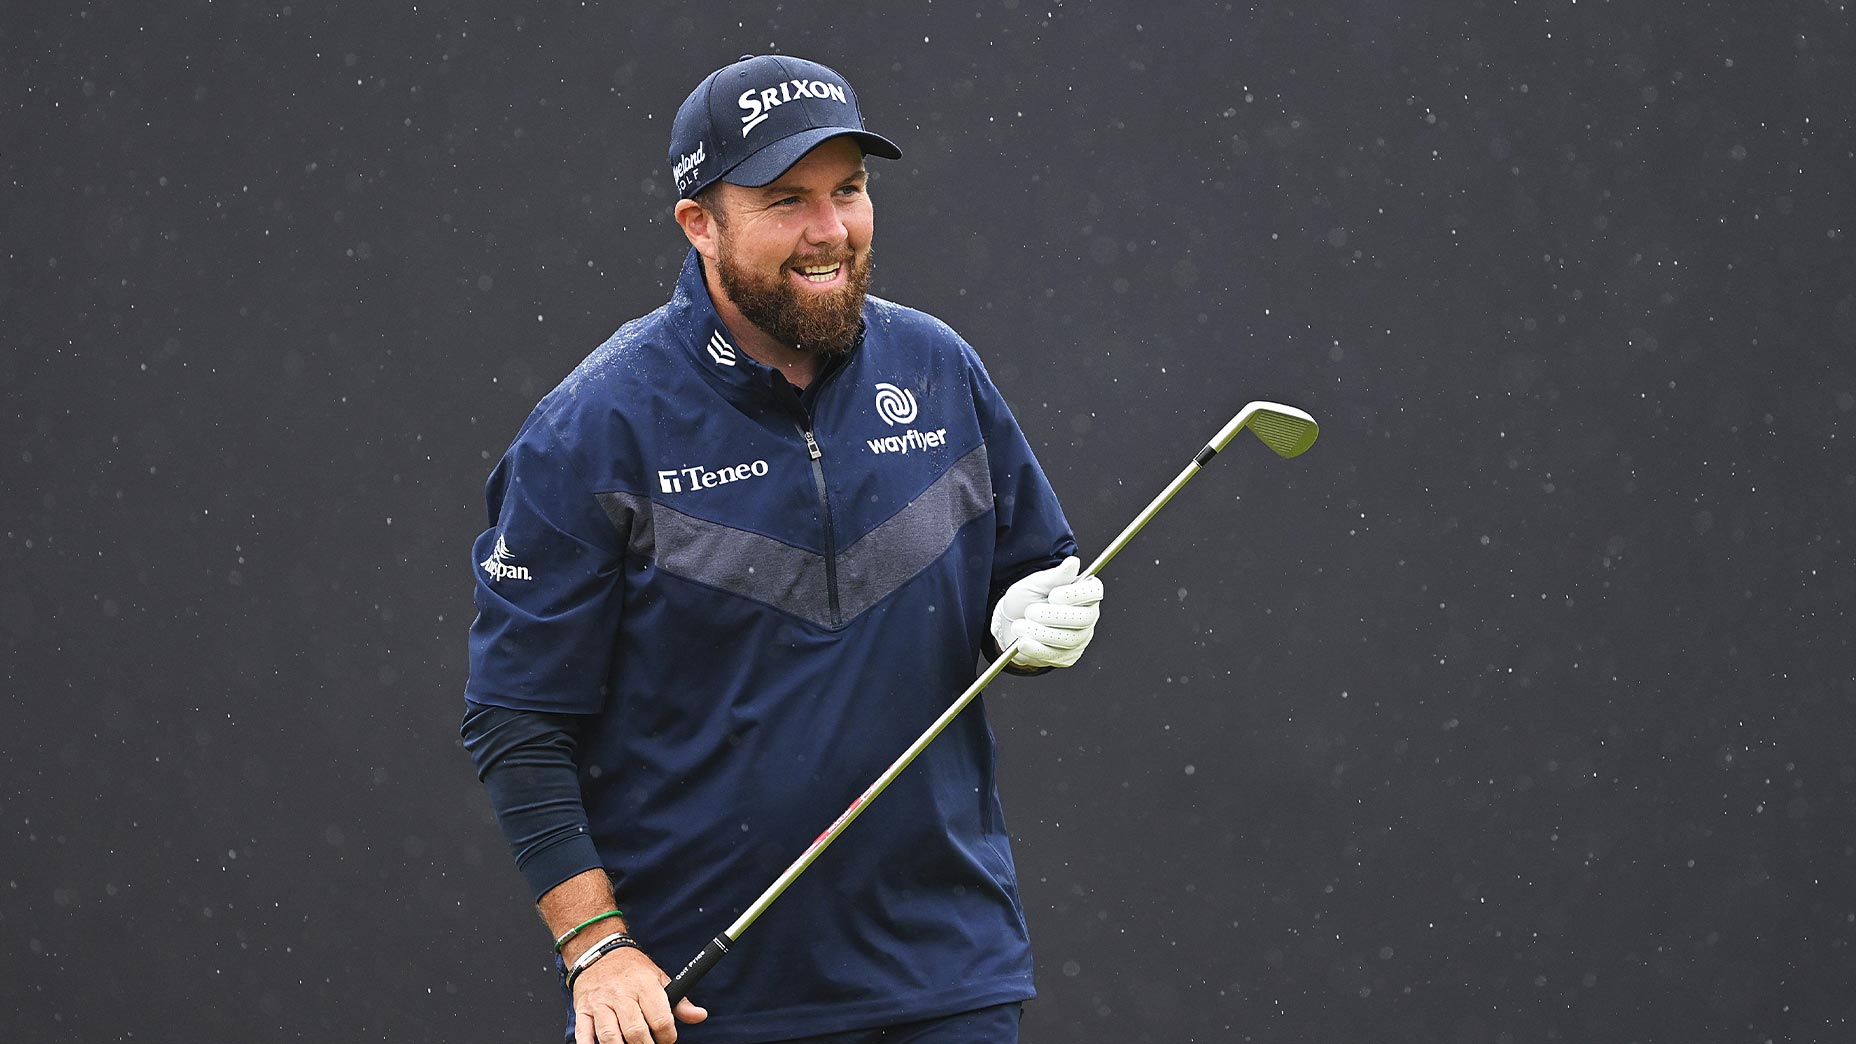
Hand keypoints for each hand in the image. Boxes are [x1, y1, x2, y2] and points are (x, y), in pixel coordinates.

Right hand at [570, 945, 706, 1043]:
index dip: (667, 1037)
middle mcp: (622, 994)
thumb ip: (680, 1001)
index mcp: (644, 985)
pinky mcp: (583, 1009)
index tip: (667, 1039)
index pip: (660, 1019)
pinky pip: (583, 1033)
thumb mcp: (659, 978)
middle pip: (635, 1032)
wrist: (599, 951)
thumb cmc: (632, 969)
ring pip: (610, 1036)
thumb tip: (699, 1015)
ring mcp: (600, 1003)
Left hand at [990, 556, 1103, 667]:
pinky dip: (1036, 649)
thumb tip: (1073, 563)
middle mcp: (1087, 617)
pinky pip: (1055, 655)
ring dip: (1040, 633)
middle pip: (1083, 618)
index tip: (1053, 595)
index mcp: (1084, 594)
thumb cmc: (1026, 600)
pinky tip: (1023, 642)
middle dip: (1053, 616)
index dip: (1075, 595)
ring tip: (1019, 626)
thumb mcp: (1036, 583)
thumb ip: (1055, 576)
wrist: (1010, 622)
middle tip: (1030, 611)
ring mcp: (1079, 639)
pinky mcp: (1066, 657)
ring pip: (1068, 639)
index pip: (1094, 592)